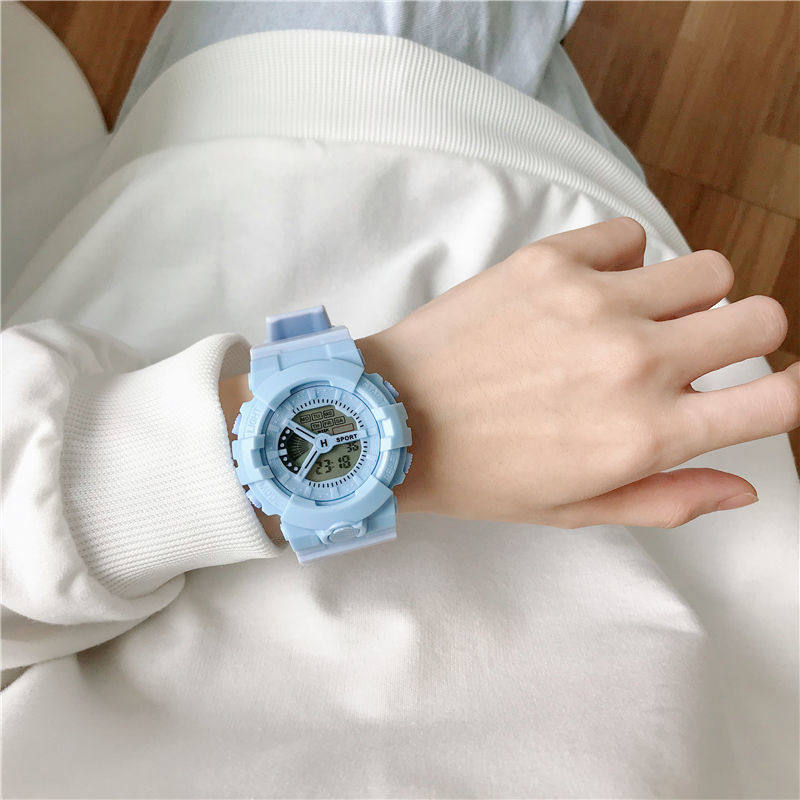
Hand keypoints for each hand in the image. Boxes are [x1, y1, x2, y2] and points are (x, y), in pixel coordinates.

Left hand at [359, 218, 799, 528]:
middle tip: (691, 354)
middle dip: (740, 340)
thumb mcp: (575, 511)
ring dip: (687, 296)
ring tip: (635, 319)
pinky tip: (587, 291)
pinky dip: (623, 261)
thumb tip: (745, 485)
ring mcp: (595, 303)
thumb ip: (669, 500)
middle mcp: (636, 362)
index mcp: (647, 436)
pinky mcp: (551, 260)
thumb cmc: (481, 475)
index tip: (760, 391)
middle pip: (761, 318)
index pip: (778, 399)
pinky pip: (631, 235)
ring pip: (708, 269)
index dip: (784, 394)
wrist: (392, 418)